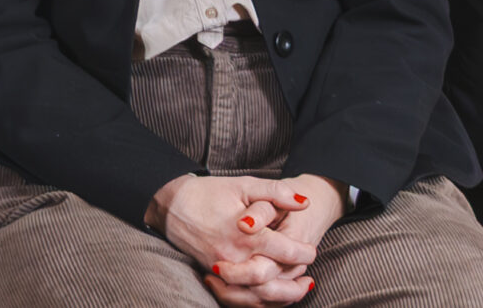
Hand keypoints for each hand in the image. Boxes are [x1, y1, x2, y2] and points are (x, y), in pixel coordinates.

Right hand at [149, 174, 318, 304]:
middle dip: (296, 282)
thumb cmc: (208, 193)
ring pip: (257, 295)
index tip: (311, 249)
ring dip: (282, 296)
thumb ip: (275, 192)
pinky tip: (272, 293)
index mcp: (246, 234)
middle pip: (274, 280)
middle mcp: (235, 256)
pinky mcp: (214, 275)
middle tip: (309, 275)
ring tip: (298, 290)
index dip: (304, 252)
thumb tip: (305, 202)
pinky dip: (260, 300)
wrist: (170, 205)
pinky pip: (240, 297)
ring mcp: (223, 269)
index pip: (285, 251)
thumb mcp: (243, 185)